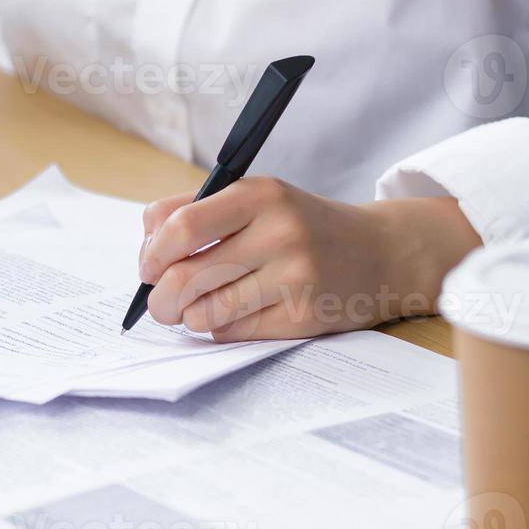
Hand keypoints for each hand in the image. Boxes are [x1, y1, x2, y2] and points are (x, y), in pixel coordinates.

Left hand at [137, 178, 480, 341]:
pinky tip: (236, 315)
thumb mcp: (260, 200)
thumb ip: (199, 212)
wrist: (382, 252)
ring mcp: (295, 277)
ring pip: (205, 313)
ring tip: (196, 310)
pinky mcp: (304, 317)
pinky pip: (234, 333)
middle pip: (185, 277)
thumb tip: (147, 251)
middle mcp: (279, 233)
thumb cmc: (304, 226)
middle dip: (160, 299)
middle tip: (162, 302)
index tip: (148, 267)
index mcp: (260, 195)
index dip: (152, 254)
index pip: (181, 226)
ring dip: (189, 318)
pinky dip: (221, 329)